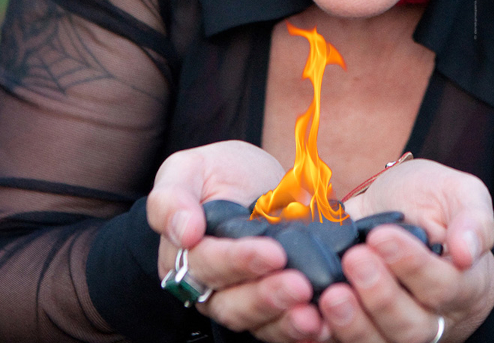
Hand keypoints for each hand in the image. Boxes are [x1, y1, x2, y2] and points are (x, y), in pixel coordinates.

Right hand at [147, 142, 323, 341]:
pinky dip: (298, 329)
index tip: (273, 253)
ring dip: (285, 319)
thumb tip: (184, 232)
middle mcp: (210, 286)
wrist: (252, 174)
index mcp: (184, 256)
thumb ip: (172, 197)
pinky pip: (280, 325)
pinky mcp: (272, 302)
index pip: (207, 265)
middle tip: (299, 285)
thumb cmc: (216, 171)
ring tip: (312, 314)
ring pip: (257, 322)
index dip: (238, 261)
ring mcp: (242, 297)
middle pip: (232, 303)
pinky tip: (321, 323)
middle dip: (267, 296)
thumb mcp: (188, 168)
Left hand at [320, 159, 493, 342]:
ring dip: (351, 323)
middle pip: (409, 326)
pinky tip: (308, 315)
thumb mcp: (461, 194)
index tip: (383, 235)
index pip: (443, 286)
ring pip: (377, 342)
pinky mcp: (360, 322)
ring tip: (330, 295)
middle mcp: (429, 313)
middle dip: (380, 297)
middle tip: (355, 260)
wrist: (405, 209)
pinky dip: (324, 333)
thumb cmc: (436, 202)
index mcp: (462, 283)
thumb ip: (473, 219)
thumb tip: (467, 251)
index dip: (413, 266)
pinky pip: (343, 341)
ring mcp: (391, 323)